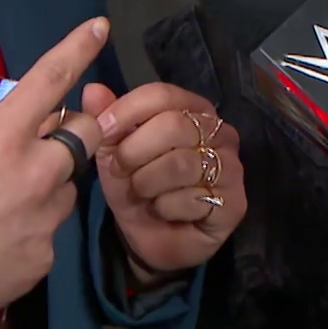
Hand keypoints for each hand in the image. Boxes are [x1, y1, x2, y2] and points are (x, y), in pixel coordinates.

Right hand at [0, 18, 109, 328]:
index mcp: (1, 138)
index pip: (51, 79)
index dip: (79, 48)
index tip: (101, 26)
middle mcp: (36, 174)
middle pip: (84, 135)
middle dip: (68, 129)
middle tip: (31, 143)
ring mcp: (44, 221)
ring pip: (66, 186)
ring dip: (46, 182)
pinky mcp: (43, 262)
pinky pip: (48, 231)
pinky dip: (28, 227)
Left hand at [81, 81, 246, 278]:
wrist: (149, 239)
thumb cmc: (137, 187)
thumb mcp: (113, 152)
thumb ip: (106, 119)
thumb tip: (93, 89)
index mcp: (193, 110)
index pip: (163, 95)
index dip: (127, 111)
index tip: (101, 131)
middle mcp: (220, 132)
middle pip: (173, 125)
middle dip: (134, 152)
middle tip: (120, 170)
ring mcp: (231, 167)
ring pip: (180, 164)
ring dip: (147, 183)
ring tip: (142, 193)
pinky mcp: (235, 203)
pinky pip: (191, 198)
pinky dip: (166, 208)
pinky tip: (165, 211)